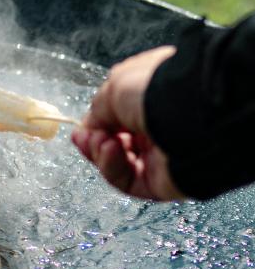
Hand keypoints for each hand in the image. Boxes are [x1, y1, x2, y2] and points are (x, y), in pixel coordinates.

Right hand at [71, 46, 185, 200]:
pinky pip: (127, 181)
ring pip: (118, 164)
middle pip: (117, 143)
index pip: (119, 118)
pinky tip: (110, 151)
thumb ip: (98, 109)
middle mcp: (161, 126)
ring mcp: (162, 155)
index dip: (96, 124)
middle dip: (94, 141)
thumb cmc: (157, 89)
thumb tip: (88, 127)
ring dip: (101, 154)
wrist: (187, 111)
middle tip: (84, 138)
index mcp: (155, 97)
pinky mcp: (161, 182)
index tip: (80, 129)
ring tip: (101, 142)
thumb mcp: (116, 86)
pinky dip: (111, 168)